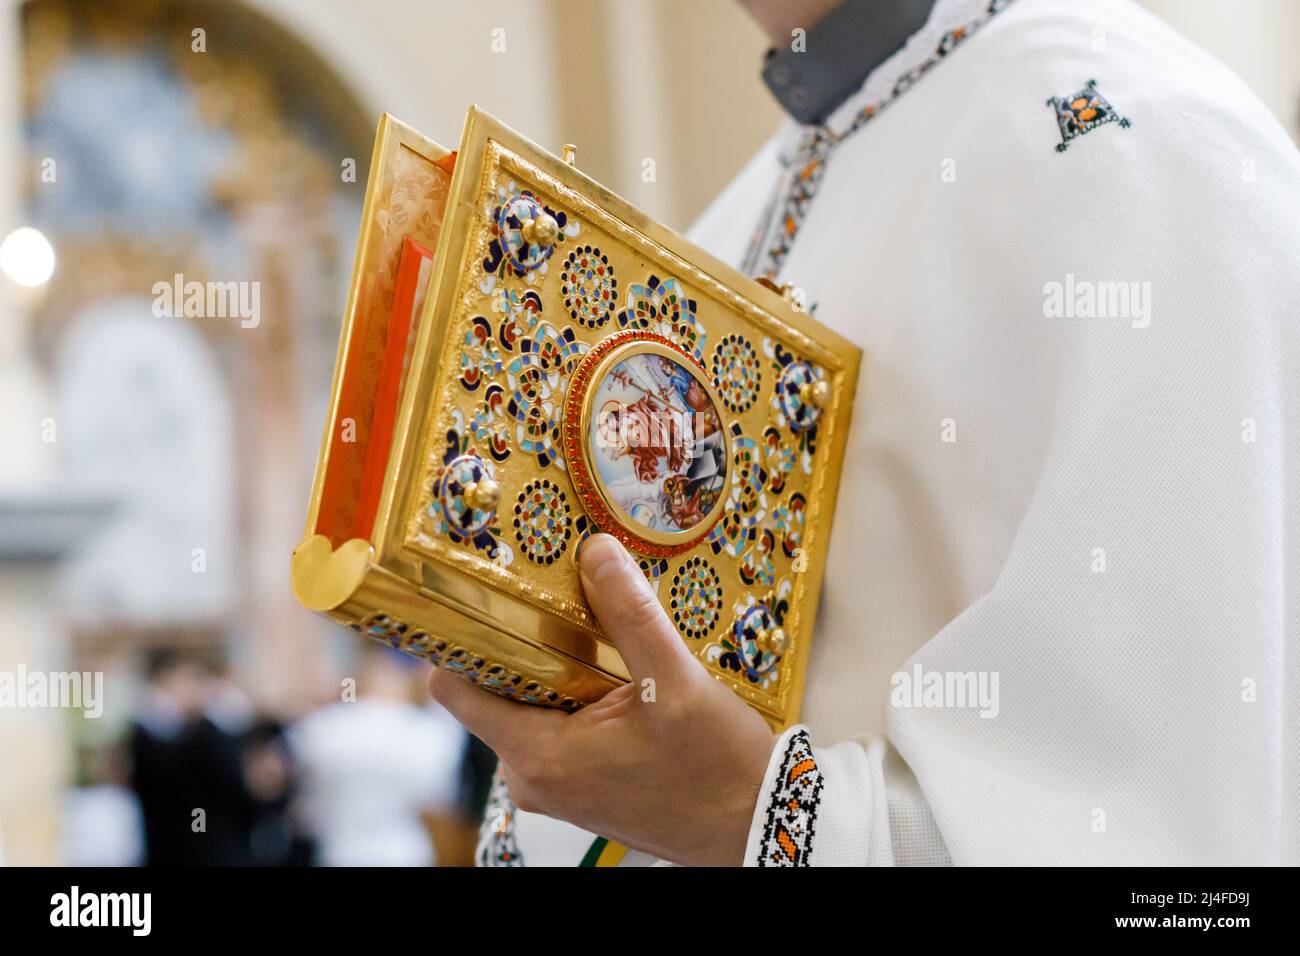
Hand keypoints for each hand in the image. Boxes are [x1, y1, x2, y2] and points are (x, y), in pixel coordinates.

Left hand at [428, 533, 775, 865]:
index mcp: (538, 755)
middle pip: (494, 687)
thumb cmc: (717, 771)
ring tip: (600, 628)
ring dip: (560, 664)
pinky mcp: (580, 781)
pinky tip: (620, 668)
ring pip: (531, 701)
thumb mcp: (676, 683)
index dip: (464, 635)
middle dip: (525, 640)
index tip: (485, 591)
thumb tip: (595, 552)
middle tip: (560, 593)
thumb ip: (630, 614)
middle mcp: (533, 775)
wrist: (755, 824)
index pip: (454, 689)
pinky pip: (558, 720)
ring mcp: (556, 781)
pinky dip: (580, 690)